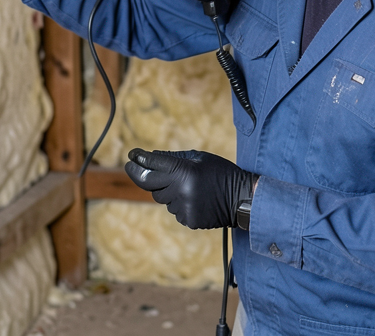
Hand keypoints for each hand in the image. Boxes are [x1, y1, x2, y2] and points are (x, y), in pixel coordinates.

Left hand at [125, 149, 255, 229]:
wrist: (242, 198)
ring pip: (162, 198)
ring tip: (187, 186)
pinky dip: (179, 203)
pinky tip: (195, 199)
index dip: (139, 159)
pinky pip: (174, 210)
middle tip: (134, 168)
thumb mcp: (200, 158)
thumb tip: (150, 157)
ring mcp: (184, 207)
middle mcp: (181, 190)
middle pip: (150, 184)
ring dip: (167, 191)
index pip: (153, 164)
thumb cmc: (221, 173)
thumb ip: (174, 157)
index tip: (131, 155)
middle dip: (142, 175)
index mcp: (185, 171)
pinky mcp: (188, 220)